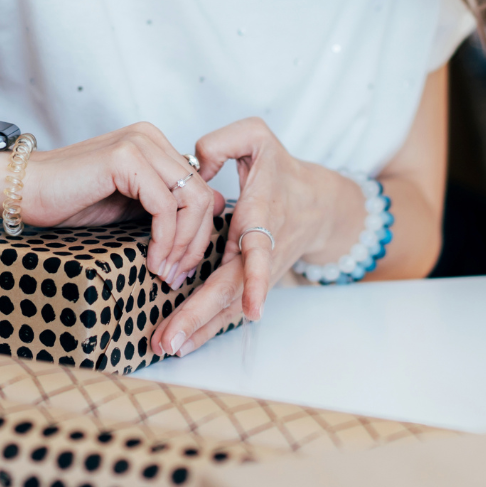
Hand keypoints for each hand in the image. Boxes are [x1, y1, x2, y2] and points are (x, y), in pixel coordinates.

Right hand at [0, 122, 223, 283]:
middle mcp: (150, 138)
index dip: (198, 233)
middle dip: (195, 243)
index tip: (183, 267)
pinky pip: (164, 205)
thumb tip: (215, 211)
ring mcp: (138, 144)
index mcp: (154, 145)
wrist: (21, 190)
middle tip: (177, 276)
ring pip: (190, 200)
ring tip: (165, 272)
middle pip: (201, 196)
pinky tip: (152, 260)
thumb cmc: (68, 200)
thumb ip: (166, 206)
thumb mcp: (128, 206)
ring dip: (182, 245)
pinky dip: (165, 239)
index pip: (199, 190)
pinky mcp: (124, 158)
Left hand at [150, 117, 364, 356]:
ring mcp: (257, 271)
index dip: (256, 279)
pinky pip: (228, 308)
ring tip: (166, 349)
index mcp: (261, 215)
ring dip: (198, 329)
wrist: (319, 204)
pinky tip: (180, 344)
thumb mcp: (256, 137)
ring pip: (229, 306)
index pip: (260, 250)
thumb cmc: (282, 169)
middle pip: (233, 290)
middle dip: (199, 315)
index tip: (253, 311)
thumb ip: (221, 142)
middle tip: (168, 340)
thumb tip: (193, 168)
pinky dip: (205, 327)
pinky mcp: (252, 282)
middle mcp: (260, 249)